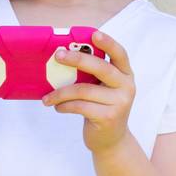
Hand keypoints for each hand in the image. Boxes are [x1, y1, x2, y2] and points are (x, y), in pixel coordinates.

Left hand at [41, 30, 134, 151]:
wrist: (111, 141)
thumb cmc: (101, 109)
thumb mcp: (102, 89)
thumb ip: (93, 75)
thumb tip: (63, 58)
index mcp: (125, 74)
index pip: (120, 54)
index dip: (108, 43)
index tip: (94, 34)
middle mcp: (127, 86)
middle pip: (101, 67)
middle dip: (77, 59)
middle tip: (57, 56)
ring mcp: (120, 103)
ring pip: (84, 90)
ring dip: (60, 92)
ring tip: (48, 97)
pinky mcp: (109, 117)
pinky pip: (80, 106)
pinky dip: (64, 105)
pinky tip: (58, 107)